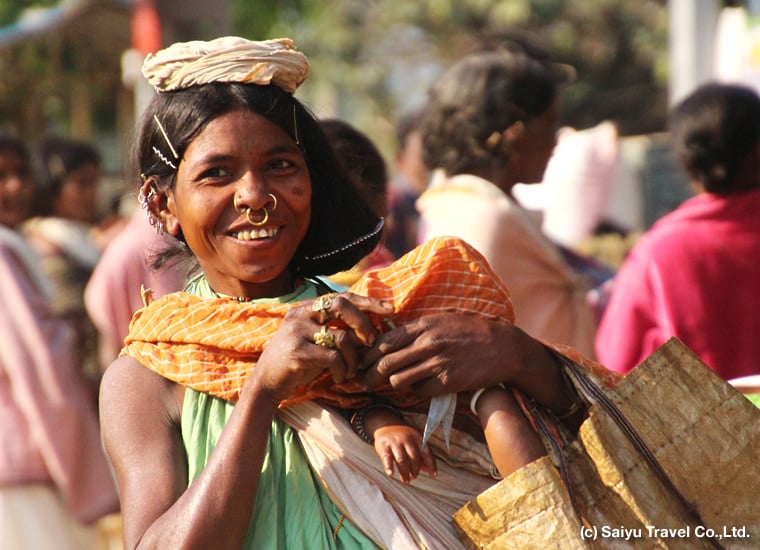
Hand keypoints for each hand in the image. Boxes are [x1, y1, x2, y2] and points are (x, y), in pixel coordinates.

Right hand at [250, 293, 392, 403]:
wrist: (267, 382)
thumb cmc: (298, 362)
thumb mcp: (318, 342)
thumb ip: (339, 332)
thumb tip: (373, 330)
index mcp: (305, 308)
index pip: (341, 296)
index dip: (367, 301)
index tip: (389, 308)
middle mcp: (300, 315)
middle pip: (341, 306)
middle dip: (364, 323)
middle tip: (372, 341)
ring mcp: (297, 332)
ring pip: (342, 337)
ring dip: (353, 358)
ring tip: (350, 370)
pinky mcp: (298, 352)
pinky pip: (334, 357)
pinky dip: (342, 369)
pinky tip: (339, 377)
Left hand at [360, 313, 570, 410]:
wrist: (502, 348)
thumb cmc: (469, 332)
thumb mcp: (441, 321)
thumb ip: (415, 330)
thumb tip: (386, 340)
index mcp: (424, 326)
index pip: (384, 342)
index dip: (368, 355)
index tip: (361, 362)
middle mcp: (428, 344)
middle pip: (386, 363)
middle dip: (371, 375)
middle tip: (365, 382)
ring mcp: (438, 363)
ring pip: (399, 380)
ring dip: (395, 384)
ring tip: (396, 383)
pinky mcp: (447, 382)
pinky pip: (419, 391)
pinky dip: (416, 390)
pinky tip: (421, 385)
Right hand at [372, 424, 436, 482]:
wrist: (385, 423)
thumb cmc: (403, 436)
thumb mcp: (414, 441)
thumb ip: (422, 455)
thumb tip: (430, 471)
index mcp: (417, 437)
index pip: (427, 452)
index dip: (431, 464)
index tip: (434, 474)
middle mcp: (407, 438)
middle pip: (414, 457)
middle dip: (415, 470)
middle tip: (413, 477)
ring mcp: (395, 442)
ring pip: (402, 460)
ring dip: (404, 472)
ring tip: (405, 480)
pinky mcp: (383, 445)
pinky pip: (387, 458)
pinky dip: (389, 467)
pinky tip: (391, 474)